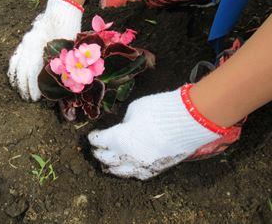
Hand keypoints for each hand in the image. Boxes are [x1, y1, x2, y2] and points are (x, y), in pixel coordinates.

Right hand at [8, 0, 82, 100]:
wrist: (62, 11)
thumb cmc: (69, 29)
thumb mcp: (69, 46)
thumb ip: (64, 63)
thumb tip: (63, 84)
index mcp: (41, 47)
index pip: (33, 71)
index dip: (34, 86)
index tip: (37, 98)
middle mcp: (30, 46)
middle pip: (23, 71)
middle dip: (25, 87)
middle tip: (29, 99)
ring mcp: (26, 43)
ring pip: (17, 65)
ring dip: (18, 80)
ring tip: (21, 92)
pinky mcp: (25, 42)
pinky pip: (15, 57)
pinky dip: (13, 69)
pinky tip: (14, 79)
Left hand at [88, 86, 223, 179]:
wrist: (190, 120)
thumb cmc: (159, 109)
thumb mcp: (135, 108)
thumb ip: (124, 121)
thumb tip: (123, 128)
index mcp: (119, 139)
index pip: (99, 141)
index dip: (94, 138)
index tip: (92, 136)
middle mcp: (128, 156)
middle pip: (106, 158)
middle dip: (99, 153)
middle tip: (96, 149)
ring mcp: (143, 165)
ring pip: (121, 171)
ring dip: (111, 167)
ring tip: (107, 164)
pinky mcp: (157, 168)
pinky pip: (139, 175)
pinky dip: (130, 172)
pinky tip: (128, 169)